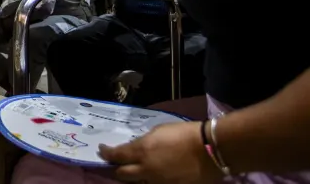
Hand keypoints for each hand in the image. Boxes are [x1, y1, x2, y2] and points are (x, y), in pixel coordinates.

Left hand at [99, 122, 221, 183]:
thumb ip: (143, 143)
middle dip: (116, 169)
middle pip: (122, 175)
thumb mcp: (158, 132)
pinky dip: (149, 182)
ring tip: (133, 173)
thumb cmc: (183, 134)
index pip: (116, 155)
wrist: (209, 150)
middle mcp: (146, 171)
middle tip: (116, 163)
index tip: (102, 150)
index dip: (106, 153)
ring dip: (133, 178)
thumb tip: (136, 148)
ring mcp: (158, 183)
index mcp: (141, 152)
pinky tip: (151, 178)